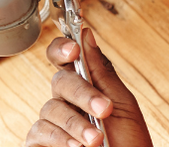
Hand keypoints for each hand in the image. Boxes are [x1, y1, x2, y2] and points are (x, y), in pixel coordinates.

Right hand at [25, 29, 151, 146]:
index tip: (73, 48)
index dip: (61, 48)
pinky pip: (39, 133)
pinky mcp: (39, 145)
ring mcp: (50, 124)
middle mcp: (64, 102)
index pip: (63, 58)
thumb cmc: (129, 143)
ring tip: (97, 141)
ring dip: (76, 124)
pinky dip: (60, 139)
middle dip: (83, 94)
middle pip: (59, 82)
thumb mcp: (122, 105)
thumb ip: (102, 72)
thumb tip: (87, 34)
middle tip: (104, 110)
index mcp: (85, 86)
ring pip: (50, 109)